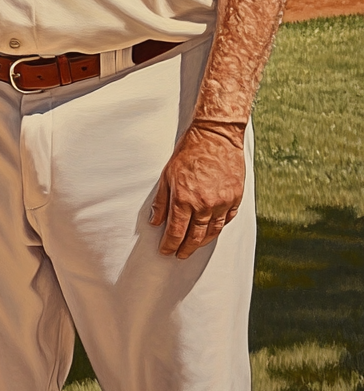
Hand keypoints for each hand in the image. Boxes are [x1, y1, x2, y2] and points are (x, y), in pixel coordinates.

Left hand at [149, 122, 245, 258]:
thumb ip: (161, 200)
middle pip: (195, 237)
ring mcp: (222, 202)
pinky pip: (227, 220)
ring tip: (195, 247)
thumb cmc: (190, 151)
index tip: (167, 251)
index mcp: (184, 199)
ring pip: (212, 232)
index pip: (176, 231)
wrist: (216, 136)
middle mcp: (204, 204)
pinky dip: (219, 228)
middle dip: (186, 248)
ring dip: (202, 242)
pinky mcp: (235, 198)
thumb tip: (155, 221)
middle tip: (180, 254)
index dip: (170, 244)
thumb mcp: (168, 174)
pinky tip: (212, 231)